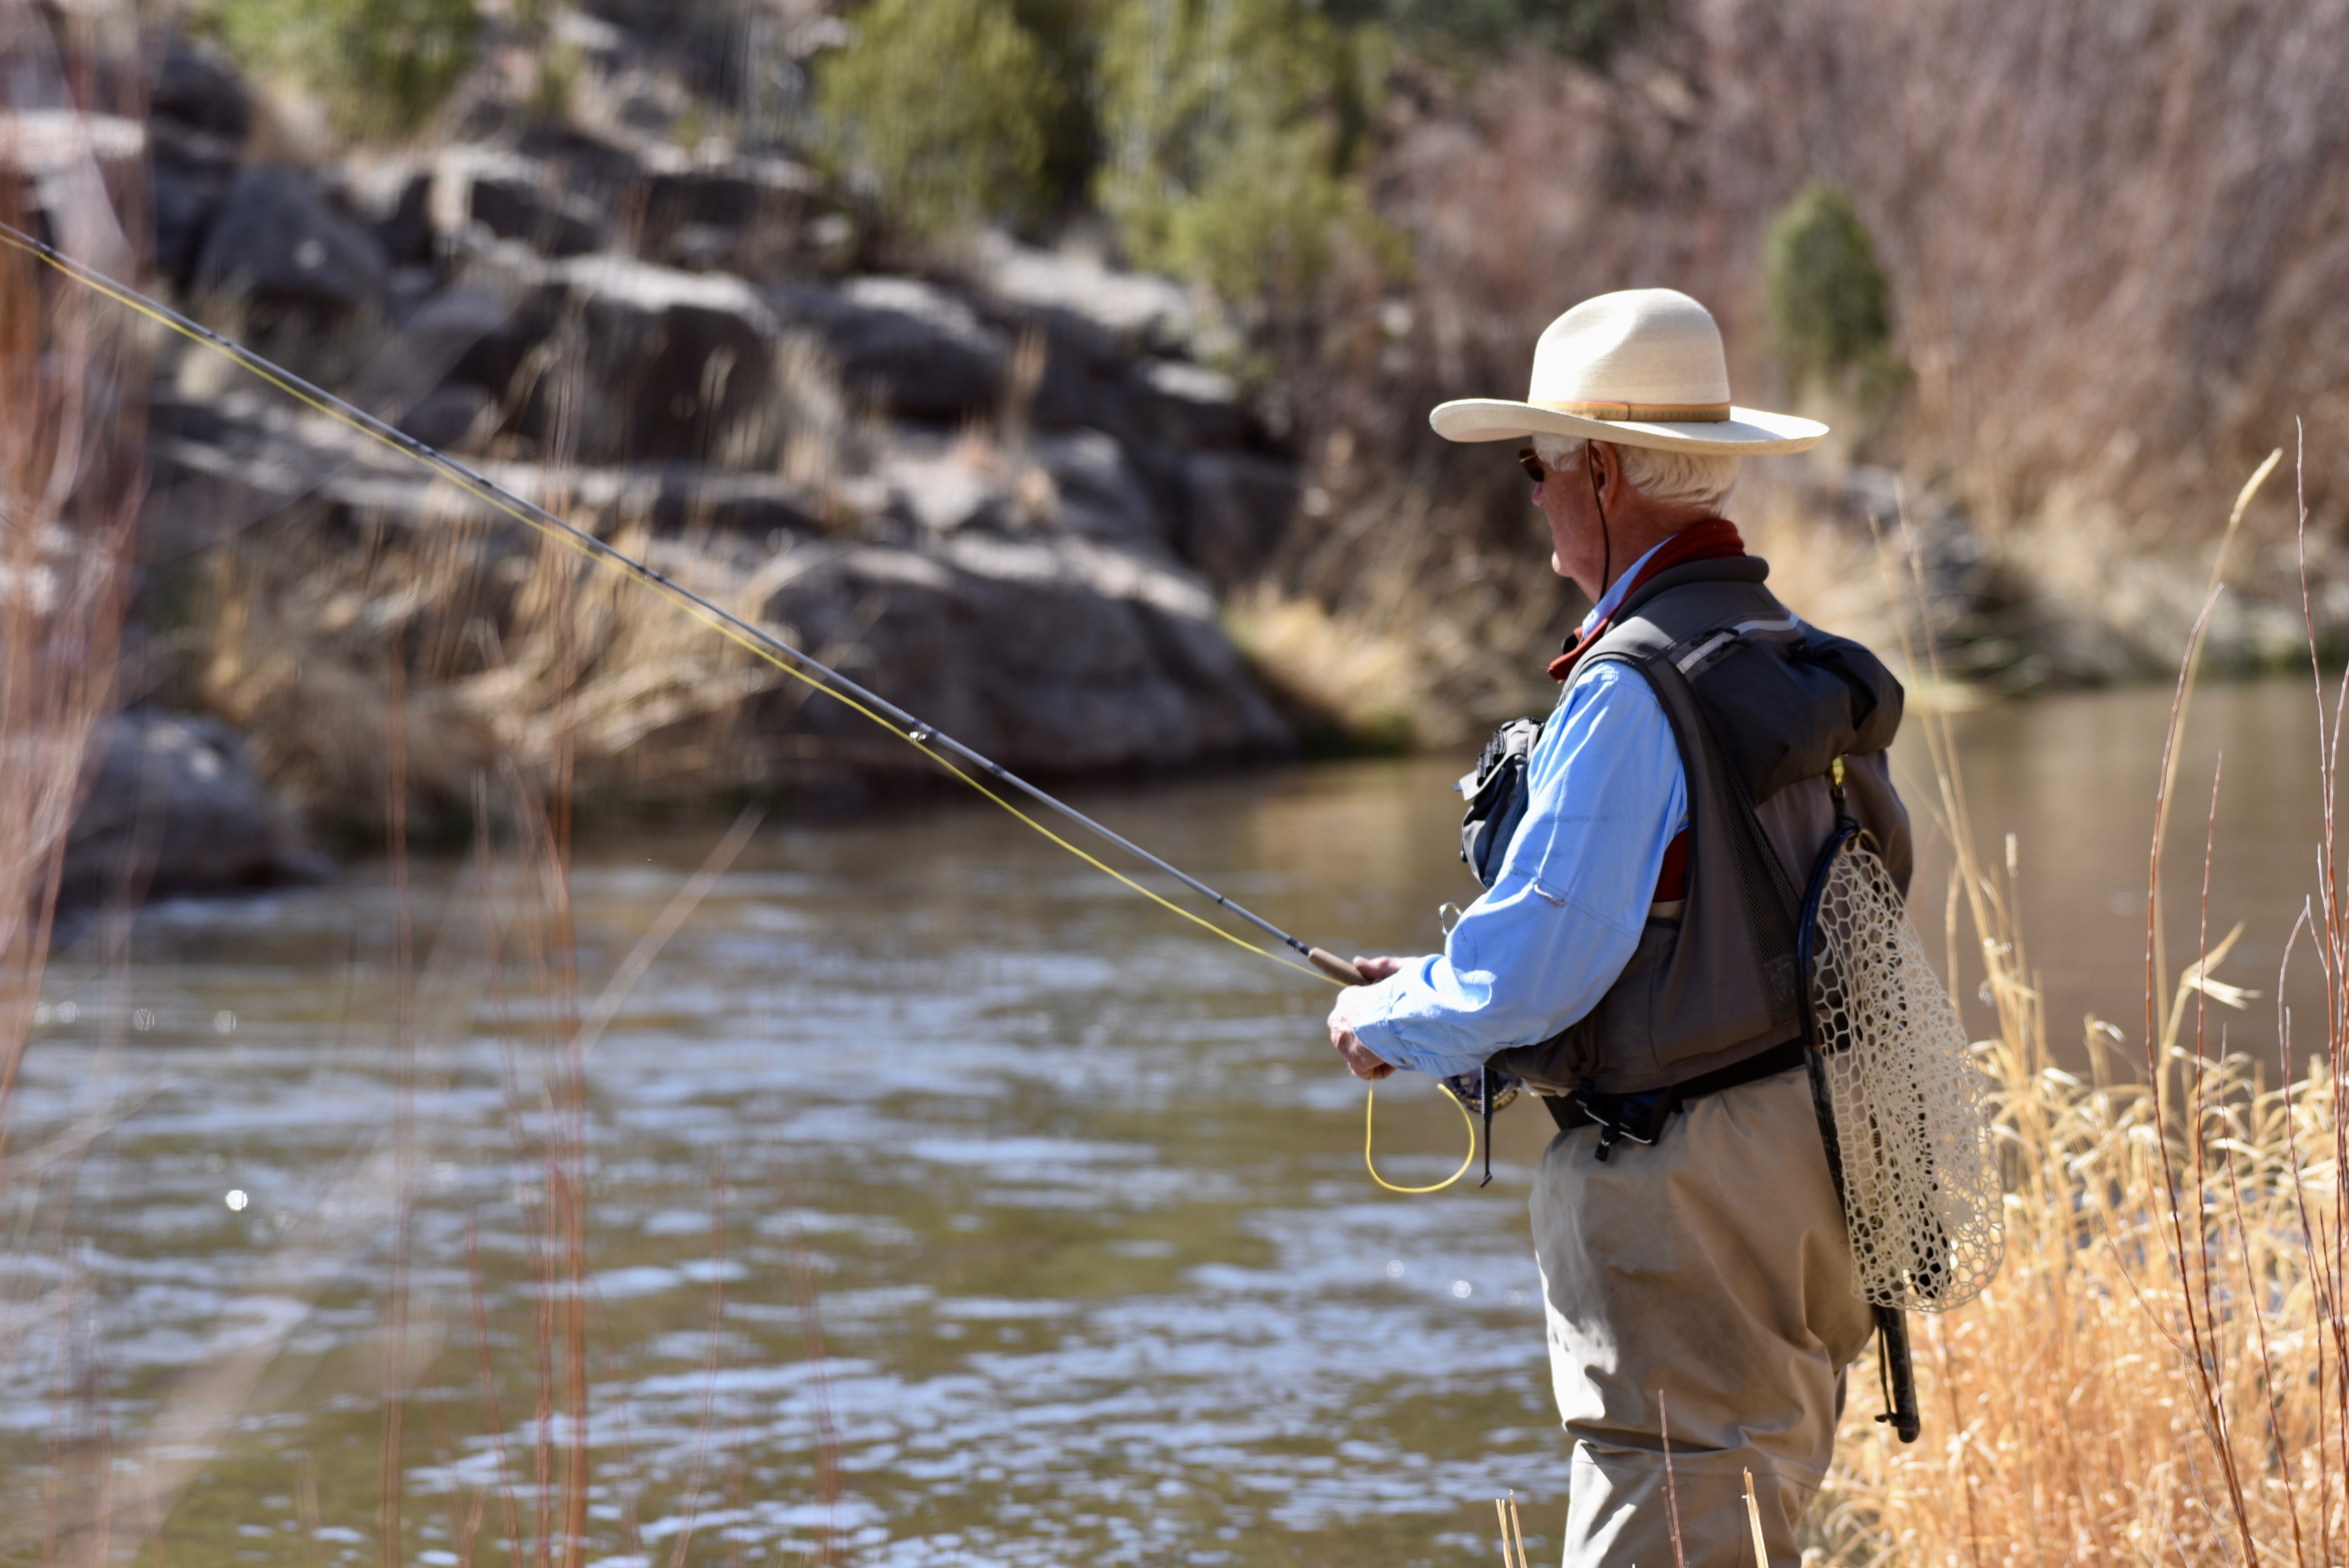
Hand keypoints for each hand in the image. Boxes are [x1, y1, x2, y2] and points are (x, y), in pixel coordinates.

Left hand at [1326, 955, 1407, 1081]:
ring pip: (1360, 1053)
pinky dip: (1383, 1069)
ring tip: (1399, 1045)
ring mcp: (1343, 1040)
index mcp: (1348, 997)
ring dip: (1379, 1053)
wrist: (1406, 1013)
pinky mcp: (1354, 1060)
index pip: (1356, 1013)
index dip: (1376, 1020)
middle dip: (1374, 1039)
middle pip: (1355, 1035)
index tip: (1394, 1020)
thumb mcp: (1399, 971)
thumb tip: (1357, 962)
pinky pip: (1367, 1071)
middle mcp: (1338, 1018)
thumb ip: (1380, 967)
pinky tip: (1396, 1058)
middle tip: (1397, 1035)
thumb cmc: (1408, 990)